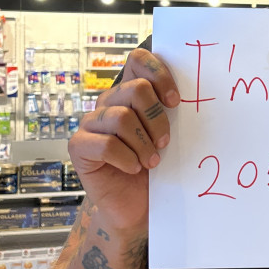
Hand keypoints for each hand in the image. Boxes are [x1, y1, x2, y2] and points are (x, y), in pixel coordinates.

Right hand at [68, 48, 179, 230]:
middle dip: (157, 119)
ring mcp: (91, 123)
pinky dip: (126, 159)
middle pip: (135, 90)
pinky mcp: (79, 147)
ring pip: (121, 118)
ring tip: (152, 161)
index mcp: (130, 92)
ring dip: (144, 144)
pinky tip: (133, 169)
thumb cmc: (155, 169)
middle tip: (165, 142)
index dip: (159, 74)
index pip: (138, 60)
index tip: (176, 101)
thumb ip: (169, 110)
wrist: (138, 207)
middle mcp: (108, 102)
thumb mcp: (167, 134)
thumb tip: (190, 93)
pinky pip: (105, 144)